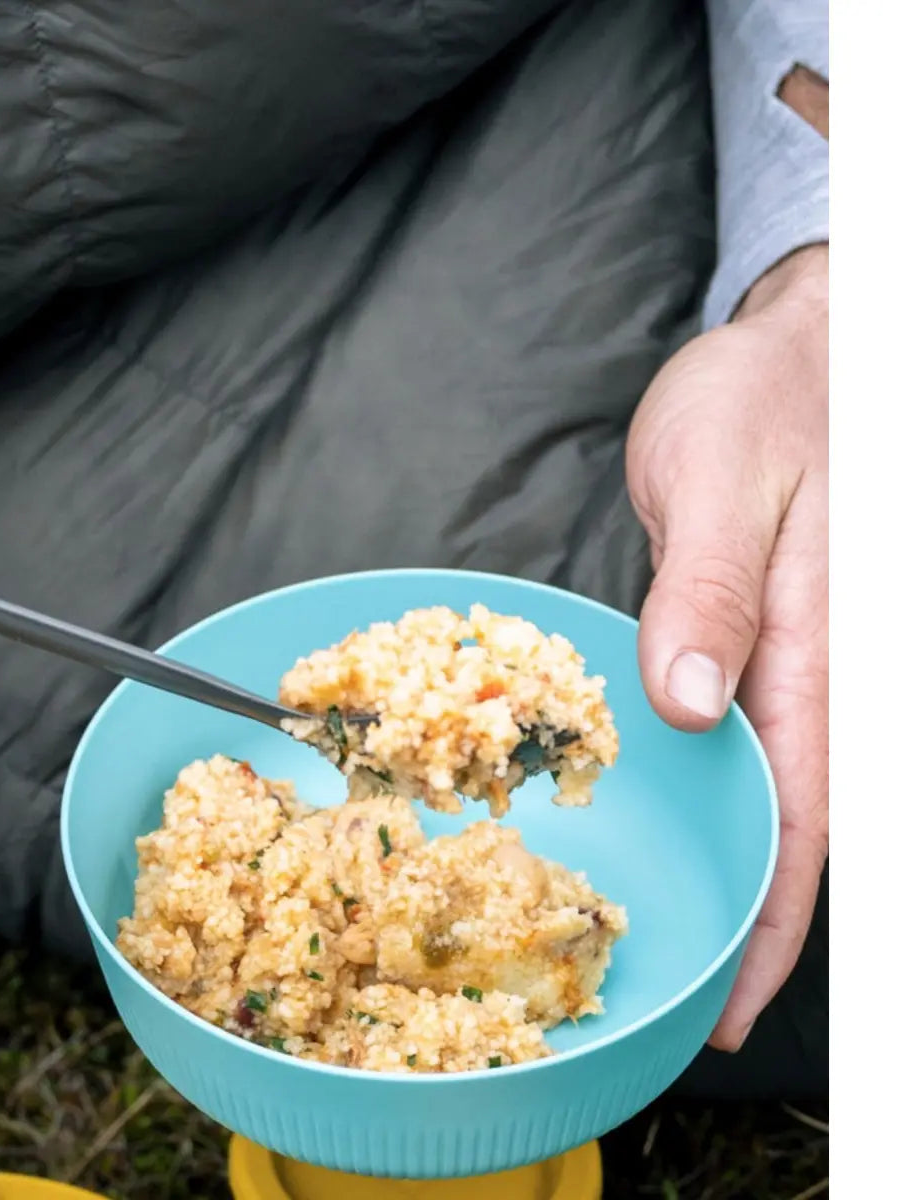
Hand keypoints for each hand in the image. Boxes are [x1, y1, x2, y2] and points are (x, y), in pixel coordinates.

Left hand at [627, 244, 827, 1050]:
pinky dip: (734, 791)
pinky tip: (695, 815)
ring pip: (787, 788)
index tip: (740, 999)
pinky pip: (761, 733)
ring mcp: (803, 654)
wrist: (796, 351)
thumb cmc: (764, 402)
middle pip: (804, 822)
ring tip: (693, 934)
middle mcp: (823, 666)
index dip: (779, 918)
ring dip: (750, 866)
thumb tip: (689, 704)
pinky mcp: (771, 635)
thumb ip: (708, 593)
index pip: (810, 816)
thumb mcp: (722, 484)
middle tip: (702, 994)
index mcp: (820, 647)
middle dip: (764, 919)